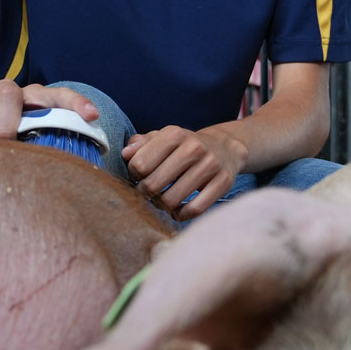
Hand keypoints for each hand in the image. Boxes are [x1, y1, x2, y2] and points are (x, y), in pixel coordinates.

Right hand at [0, 79, 99, 141]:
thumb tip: (64, 175)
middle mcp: (9, 90)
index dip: (77, 103)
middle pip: (10, 94)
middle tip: (4, 146)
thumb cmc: (0, 141)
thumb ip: (41, 150)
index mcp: (33, 100)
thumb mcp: (23, 144)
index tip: (92, 116)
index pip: (59, 96)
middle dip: (7, 125)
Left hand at [123, 126, 248, 218]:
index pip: (139, 164)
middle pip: (153, 184)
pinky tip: (178, 211)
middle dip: (145, 193)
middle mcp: (193, 147)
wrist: (225, 148)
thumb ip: (141, 144)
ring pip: (172, 200)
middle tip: (148, 193)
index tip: (139, 176)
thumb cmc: (185, 146)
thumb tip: (125, 154)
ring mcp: (210, 165)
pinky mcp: (223, 182)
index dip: (134, 175)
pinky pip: (195, 209)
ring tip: (162, 201)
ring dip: (162, 205)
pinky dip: (181, 215)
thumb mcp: (163, 138)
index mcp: (174, 134)